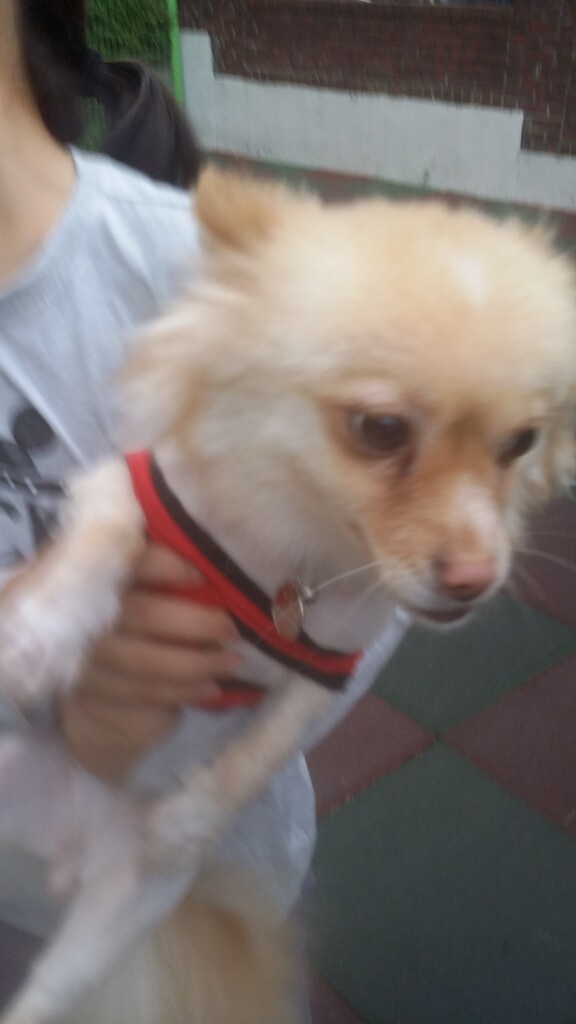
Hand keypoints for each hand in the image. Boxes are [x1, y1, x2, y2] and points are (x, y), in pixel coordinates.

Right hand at [59, 544, 239, 783]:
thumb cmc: (128, 605)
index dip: (163, 566)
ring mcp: (87, 655)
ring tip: (231, 663)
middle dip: (196, 623)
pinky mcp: (94, 691)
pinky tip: (211, 689)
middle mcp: (88, 610)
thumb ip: (162, 568)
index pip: (128, 562)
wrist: (85, 660)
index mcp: (99, 571)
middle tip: (231, 630)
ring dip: (197, 664)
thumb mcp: (138, 577)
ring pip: (146, 663)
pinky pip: (143, 694)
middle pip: (144, 615)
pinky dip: (182, 692)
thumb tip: (210, 567)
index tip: (199, 577)